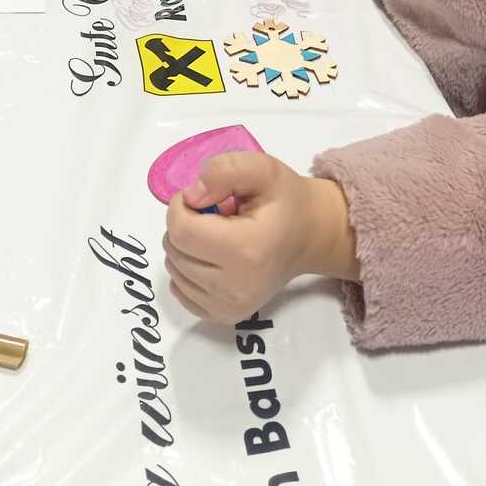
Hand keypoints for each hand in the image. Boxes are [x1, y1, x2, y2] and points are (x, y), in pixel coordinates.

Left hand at [163, 152, 357, 324]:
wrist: (310, 237)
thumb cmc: (286, 201)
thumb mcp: (261, 169)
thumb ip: (223, 171)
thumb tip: (190, 197)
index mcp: (245, 249)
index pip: (180, 230)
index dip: (180, 206)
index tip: (202, 197)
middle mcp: (235, 286)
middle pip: (174, 250)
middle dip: (184, 225)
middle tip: (214, 216)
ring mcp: (229, 306)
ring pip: (175, 270)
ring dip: (186, 247)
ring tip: (218, 236)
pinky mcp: (224, 316)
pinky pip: (181, 291)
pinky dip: (187, 270)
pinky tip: (212, 257)